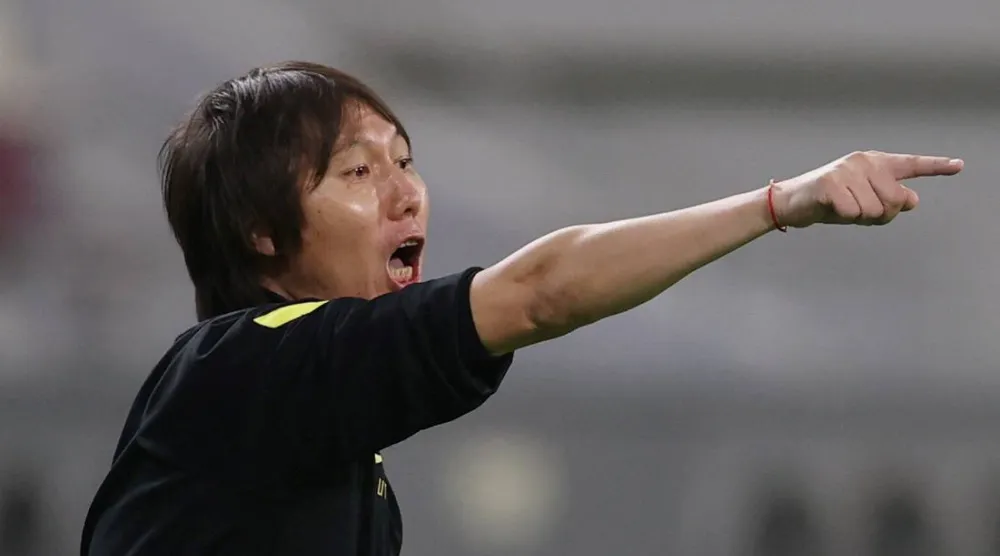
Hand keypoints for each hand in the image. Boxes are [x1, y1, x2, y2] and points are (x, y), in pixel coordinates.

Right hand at [770, 151, 963, 228]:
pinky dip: (844, 217)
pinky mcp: (830, 184)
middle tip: (856, 209)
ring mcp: (847, 171)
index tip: (958, 165)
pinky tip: (831, 208)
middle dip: (879, 214)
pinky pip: (854, 213)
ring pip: (875, 210)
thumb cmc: (831, 202)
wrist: (793, 202)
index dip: (936, 166)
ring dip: (859, 218)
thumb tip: (912, 199)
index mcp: (875, 164)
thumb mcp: (865, 202)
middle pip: (895, 200)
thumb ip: (890, 199)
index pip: (910, 165)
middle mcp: (864, 162)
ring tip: (842, 208)